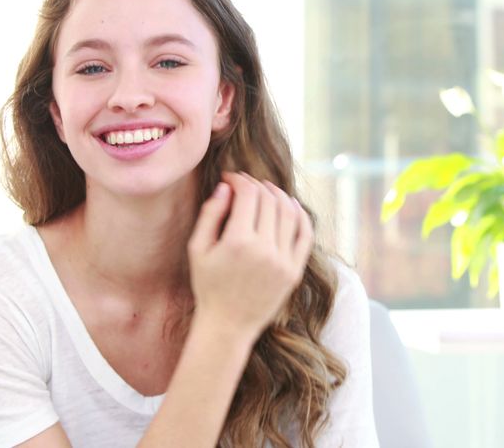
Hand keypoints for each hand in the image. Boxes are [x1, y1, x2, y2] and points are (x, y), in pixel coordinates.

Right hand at [187, 172, 313, 339]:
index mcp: (238, 242)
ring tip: (267, 190)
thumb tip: (225, 187)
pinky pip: (305, 234)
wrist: (227, 326)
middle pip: (269, 200)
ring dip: (278, 195)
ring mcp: (283, 261)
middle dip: (256, 185)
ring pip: (289, 213)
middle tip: (246, 184)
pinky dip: (300, 215)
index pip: (248, 195)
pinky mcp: (294, 271)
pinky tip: (290, 205)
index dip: (239, 180)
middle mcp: (264, 250)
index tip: (231, 179)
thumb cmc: (207, 286)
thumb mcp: (198, 250)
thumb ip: (210, 215)